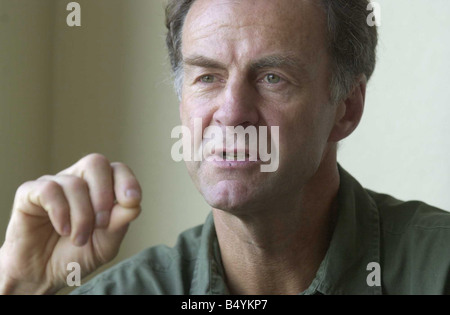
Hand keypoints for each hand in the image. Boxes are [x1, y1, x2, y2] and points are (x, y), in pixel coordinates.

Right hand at [0, 154, 141, 293]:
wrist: (42, 276)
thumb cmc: (76, 255)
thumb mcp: (106, 244)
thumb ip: (120, 223)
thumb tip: (134, 204)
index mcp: (99, 188)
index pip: (117, 169)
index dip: (127, 181)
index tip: (132, 201)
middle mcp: (77, 180)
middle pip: (96, 162)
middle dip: (104, 194)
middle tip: (101, 223)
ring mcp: (53, 184)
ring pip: (74, 183)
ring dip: (82, 216)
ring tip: (78, 239)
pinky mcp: (28, 193)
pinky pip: (49, 190)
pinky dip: (60, 212)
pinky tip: (63, 230)